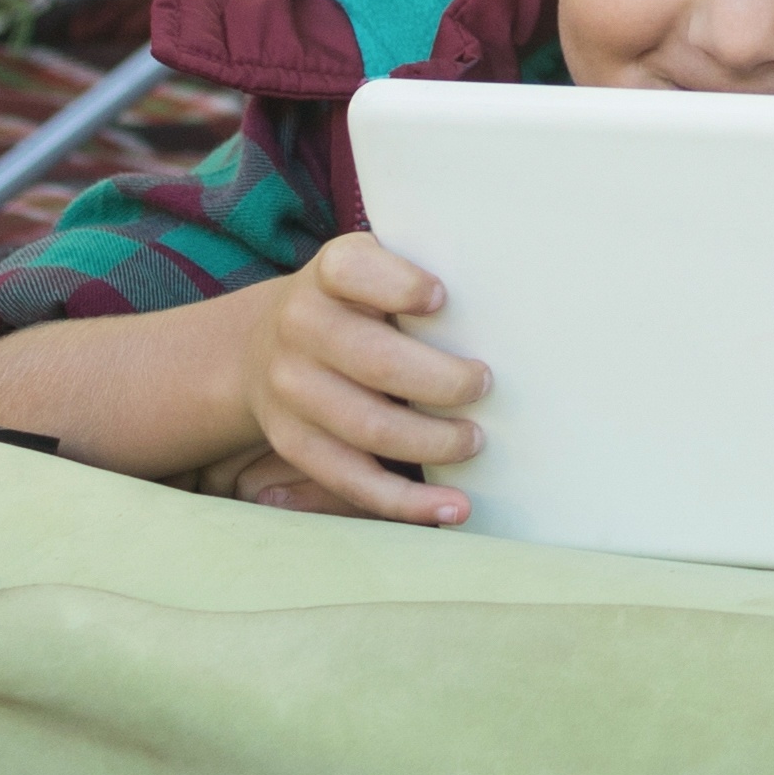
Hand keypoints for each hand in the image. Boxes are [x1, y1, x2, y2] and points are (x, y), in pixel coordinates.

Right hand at [229, 229, 484, 523]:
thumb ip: (418, 273)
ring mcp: (292, 389)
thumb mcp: (374, 266)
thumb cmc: (355, 302)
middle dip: (441, 381)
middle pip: (375, 361)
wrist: (263, 342)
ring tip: (475, 441)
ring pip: (368, 428)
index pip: (353, 271)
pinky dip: (407, 502)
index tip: (441, 298)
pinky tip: (453, 508)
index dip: (399, 286)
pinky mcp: (295, 441)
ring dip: (433, 443)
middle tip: (484, 384)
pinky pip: (352, 479)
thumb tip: (510, 297)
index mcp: (329, 273)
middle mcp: (301, 327)